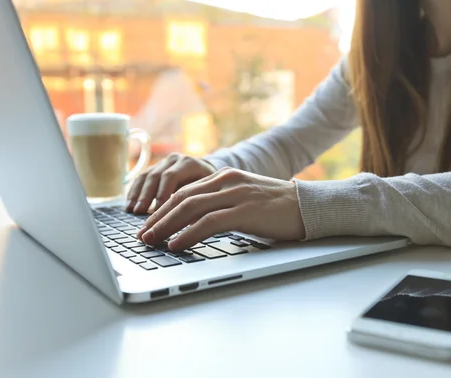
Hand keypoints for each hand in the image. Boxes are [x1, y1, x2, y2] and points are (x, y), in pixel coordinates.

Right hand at [126, 153, 216, 213]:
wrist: (209, 173)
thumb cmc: (212, 188)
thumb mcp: (211, 193)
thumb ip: (200, 204)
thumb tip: (191, 227)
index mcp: (190, 164)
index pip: (172, 176)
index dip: (163, 193)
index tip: (157, 211)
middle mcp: (175, 160)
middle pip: (156, 176)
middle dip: (147, 196)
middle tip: (140, 212)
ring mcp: (164, 163)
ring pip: (146, 176)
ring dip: (138, 195)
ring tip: (132, 210)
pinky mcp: (155, 169)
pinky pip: (141, 178)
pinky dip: (134, 192)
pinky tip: (129, 206)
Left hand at [136, 167, 305, 249]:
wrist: (308, 206)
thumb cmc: (276, 209)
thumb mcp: (243, 200)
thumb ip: (220, 205)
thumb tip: (194, 224)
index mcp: (223, 177)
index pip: (183, 192)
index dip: (161, 209)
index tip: (148, 225)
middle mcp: (226, 181)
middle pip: (181, 198)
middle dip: (157, 218)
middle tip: (142, 235)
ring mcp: (235, 194)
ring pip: (190, 207)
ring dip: (166, 226)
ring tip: (152, 241)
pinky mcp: (245, 210)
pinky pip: (209, 222)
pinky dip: (189, 233)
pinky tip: (176, 244)